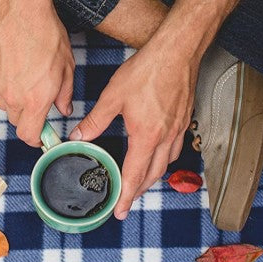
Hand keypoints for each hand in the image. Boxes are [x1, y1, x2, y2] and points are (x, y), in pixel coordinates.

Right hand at [0, 1, 73, 146]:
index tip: (42, 134)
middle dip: (27, 114)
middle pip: (16, 120)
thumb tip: (64, 107)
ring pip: (3, 102)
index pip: (28, 135)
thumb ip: (65, 93)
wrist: (18, 6)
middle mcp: (11, 96)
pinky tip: (13, 60)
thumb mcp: (66, 65)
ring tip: (25, 72)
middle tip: (38, 95)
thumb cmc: (44, 32)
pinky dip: (2, 79)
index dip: (36, 138)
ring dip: (14, 96)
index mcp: (34, 100)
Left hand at [69, 36, 199, 219]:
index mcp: (146, 136)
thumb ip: (94, 121)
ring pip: (165, 164)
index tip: (119, 210)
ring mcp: (178, 130)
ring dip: (151, 178)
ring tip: (139, 183)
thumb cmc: (149, 70)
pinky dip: (164, 160)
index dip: (125, 195)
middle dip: (138, 192)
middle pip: (152, 175)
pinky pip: (175, 149)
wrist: (177, 51)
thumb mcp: (113, 97)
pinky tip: (157, 155)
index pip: (134, 175)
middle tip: (127, 203)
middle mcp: (165, 138)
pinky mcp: (184, 120)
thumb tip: (78, 136)